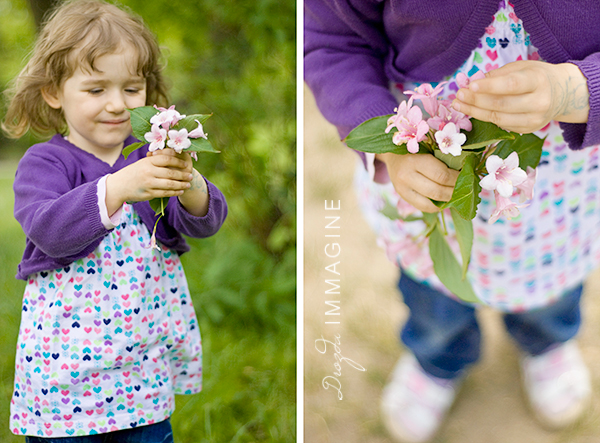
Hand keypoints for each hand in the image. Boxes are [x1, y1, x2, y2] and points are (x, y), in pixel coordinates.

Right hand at [106, 151, 192, 214]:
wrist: (119, 186)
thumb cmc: (134, 172)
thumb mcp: (143, 162)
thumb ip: (157, 159)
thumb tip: (175, 152)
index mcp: (148, 161)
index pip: (167, 159)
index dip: (178, 162)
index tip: (186, 164)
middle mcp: (148, 172)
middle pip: (170, 173)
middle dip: (183, 175)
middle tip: (191, 176)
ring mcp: (148, 183)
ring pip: (169, 184)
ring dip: (181, 185)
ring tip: (188, 184)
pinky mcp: (148, 194)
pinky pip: (165, 193)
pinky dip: (174, 192)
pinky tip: (180, 191)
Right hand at [377, 152, 458, 212]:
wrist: (392, 154)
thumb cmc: (416, 148)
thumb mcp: (428, 148)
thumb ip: (443, 159)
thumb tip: (465, 172)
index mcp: (414, 160)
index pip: (441, 175)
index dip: (457, 179)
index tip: (467, 177)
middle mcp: (405, 176)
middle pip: (436, 191)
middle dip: (454, 192)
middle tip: (465, 189)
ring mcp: (402, 189)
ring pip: (429, 203)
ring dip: (446, 201)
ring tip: (456, 196)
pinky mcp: (402, 196)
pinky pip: (422, 207)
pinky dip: (436, 206)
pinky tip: (444, 201)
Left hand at [452, 61, 588, 132]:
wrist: (562, 94)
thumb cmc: (536, 76)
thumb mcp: (521, 67)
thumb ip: (498, 75)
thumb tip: (472, 82)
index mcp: (538, 81)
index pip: (511, 85)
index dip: (490, 87)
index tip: (470, 85)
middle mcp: (539, 102)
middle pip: (501, 104)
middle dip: (476, 100)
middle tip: (458, 95)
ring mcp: (535, 119)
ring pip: (498, 118)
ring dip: (475, 111)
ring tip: (459, 104)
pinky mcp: (528, 129)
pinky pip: (501, 125)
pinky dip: (484, 118)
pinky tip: (472, 111)